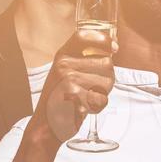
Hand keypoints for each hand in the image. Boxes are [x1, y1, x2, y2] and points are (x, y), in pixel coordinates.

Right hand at [32, 27, 116, 142]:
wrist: (45, 124)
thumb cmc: (61, 97)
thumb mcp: (65, 70)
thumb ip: (84, 57)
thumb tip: (114, 46)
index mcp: (62, 56)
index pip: (85, 37)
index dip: (104, 39)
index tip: (115, 47)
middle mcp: (64, 65)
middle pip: (106, 63)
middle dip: (107, 77)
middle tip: (91, 88)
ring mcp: (69, 81)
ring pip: (108, 81)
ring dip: (103, 93)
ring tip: (86, 97)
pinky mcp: (75, 99)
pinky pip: (102, 99)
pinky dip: (98, 107)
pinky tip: (84, 107)